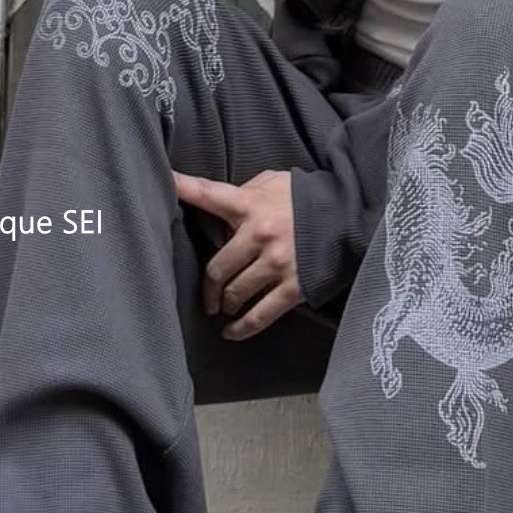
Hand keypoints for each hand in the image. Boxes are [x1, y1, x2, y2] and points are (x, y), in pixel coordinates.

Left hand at [172, 170, 300, 339]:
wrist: (349, 214)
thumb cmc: (306, 196)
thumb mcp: (273, 183)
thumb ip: (244, 194)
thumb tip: (222, 214)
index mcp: (250, 204)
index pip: (208, 194)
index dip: (182, 187)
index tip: (162, 181)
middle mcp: (259, 235)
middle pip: (217, 268)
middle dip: (208, 286)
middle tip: (207, 294)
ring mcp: (276, 264)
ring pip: (234, 294)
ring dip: (224, 303)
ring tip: (223, 306)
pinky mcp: (293, 287)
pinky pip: (259, 315)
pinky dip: (241, 328)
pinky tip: (230, 331)